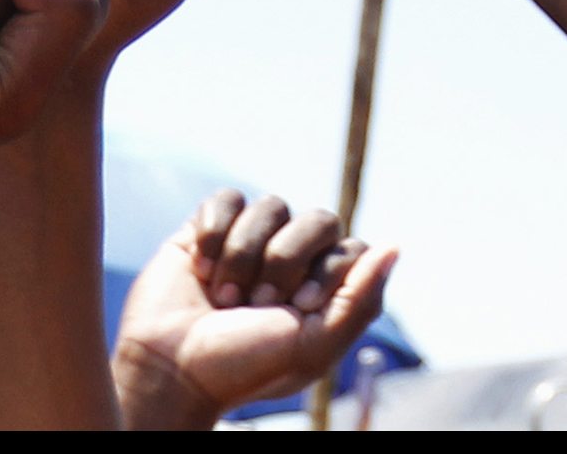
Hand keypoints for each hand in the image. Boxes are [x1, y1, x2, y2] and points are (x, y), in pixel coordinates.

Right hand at [113, 190, 396, 426]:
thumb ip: (359, 298)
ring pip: (269, 206)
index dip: (325, 270)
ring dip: (243, 254)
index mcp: (325, 288)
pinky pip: (225, 200)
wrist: (171, 367)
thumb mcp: (313, 345)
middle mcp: (292, 259)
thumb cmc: (242, 366)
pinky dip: (213, 232)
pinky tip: (200, 267)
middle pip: (317, 219)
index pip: (351, 246)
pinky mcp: (207, 229)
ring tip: (222, 294)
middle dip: (285, 260)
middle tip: (256, 302)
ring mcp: (249, 240)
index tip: (295, 308)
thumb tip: (395, 245)